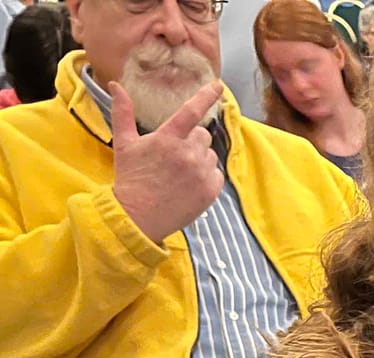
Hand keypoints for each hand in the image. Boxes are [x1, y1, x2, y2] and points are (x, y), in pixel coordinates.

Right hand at [110, 80, 225, 244]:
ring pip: (210, 154)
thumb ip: (123, 113)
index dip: (206, 96)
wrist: (138, 217)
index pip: (191, 111)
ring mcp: (201, 173)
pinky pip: (216, 173)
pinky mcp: (211, 191)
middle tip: (173, 157)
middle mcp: (188, 154)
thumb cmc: (130, 178)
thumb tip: (116, 85)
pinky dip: (206, 176)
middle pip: (202, 135)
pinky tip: (188, 185)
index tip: (218, 86)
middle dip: (191, 141)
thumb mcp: (124, 144)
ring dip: (199, 159)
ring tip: (178, 174)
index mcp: (167, 139)